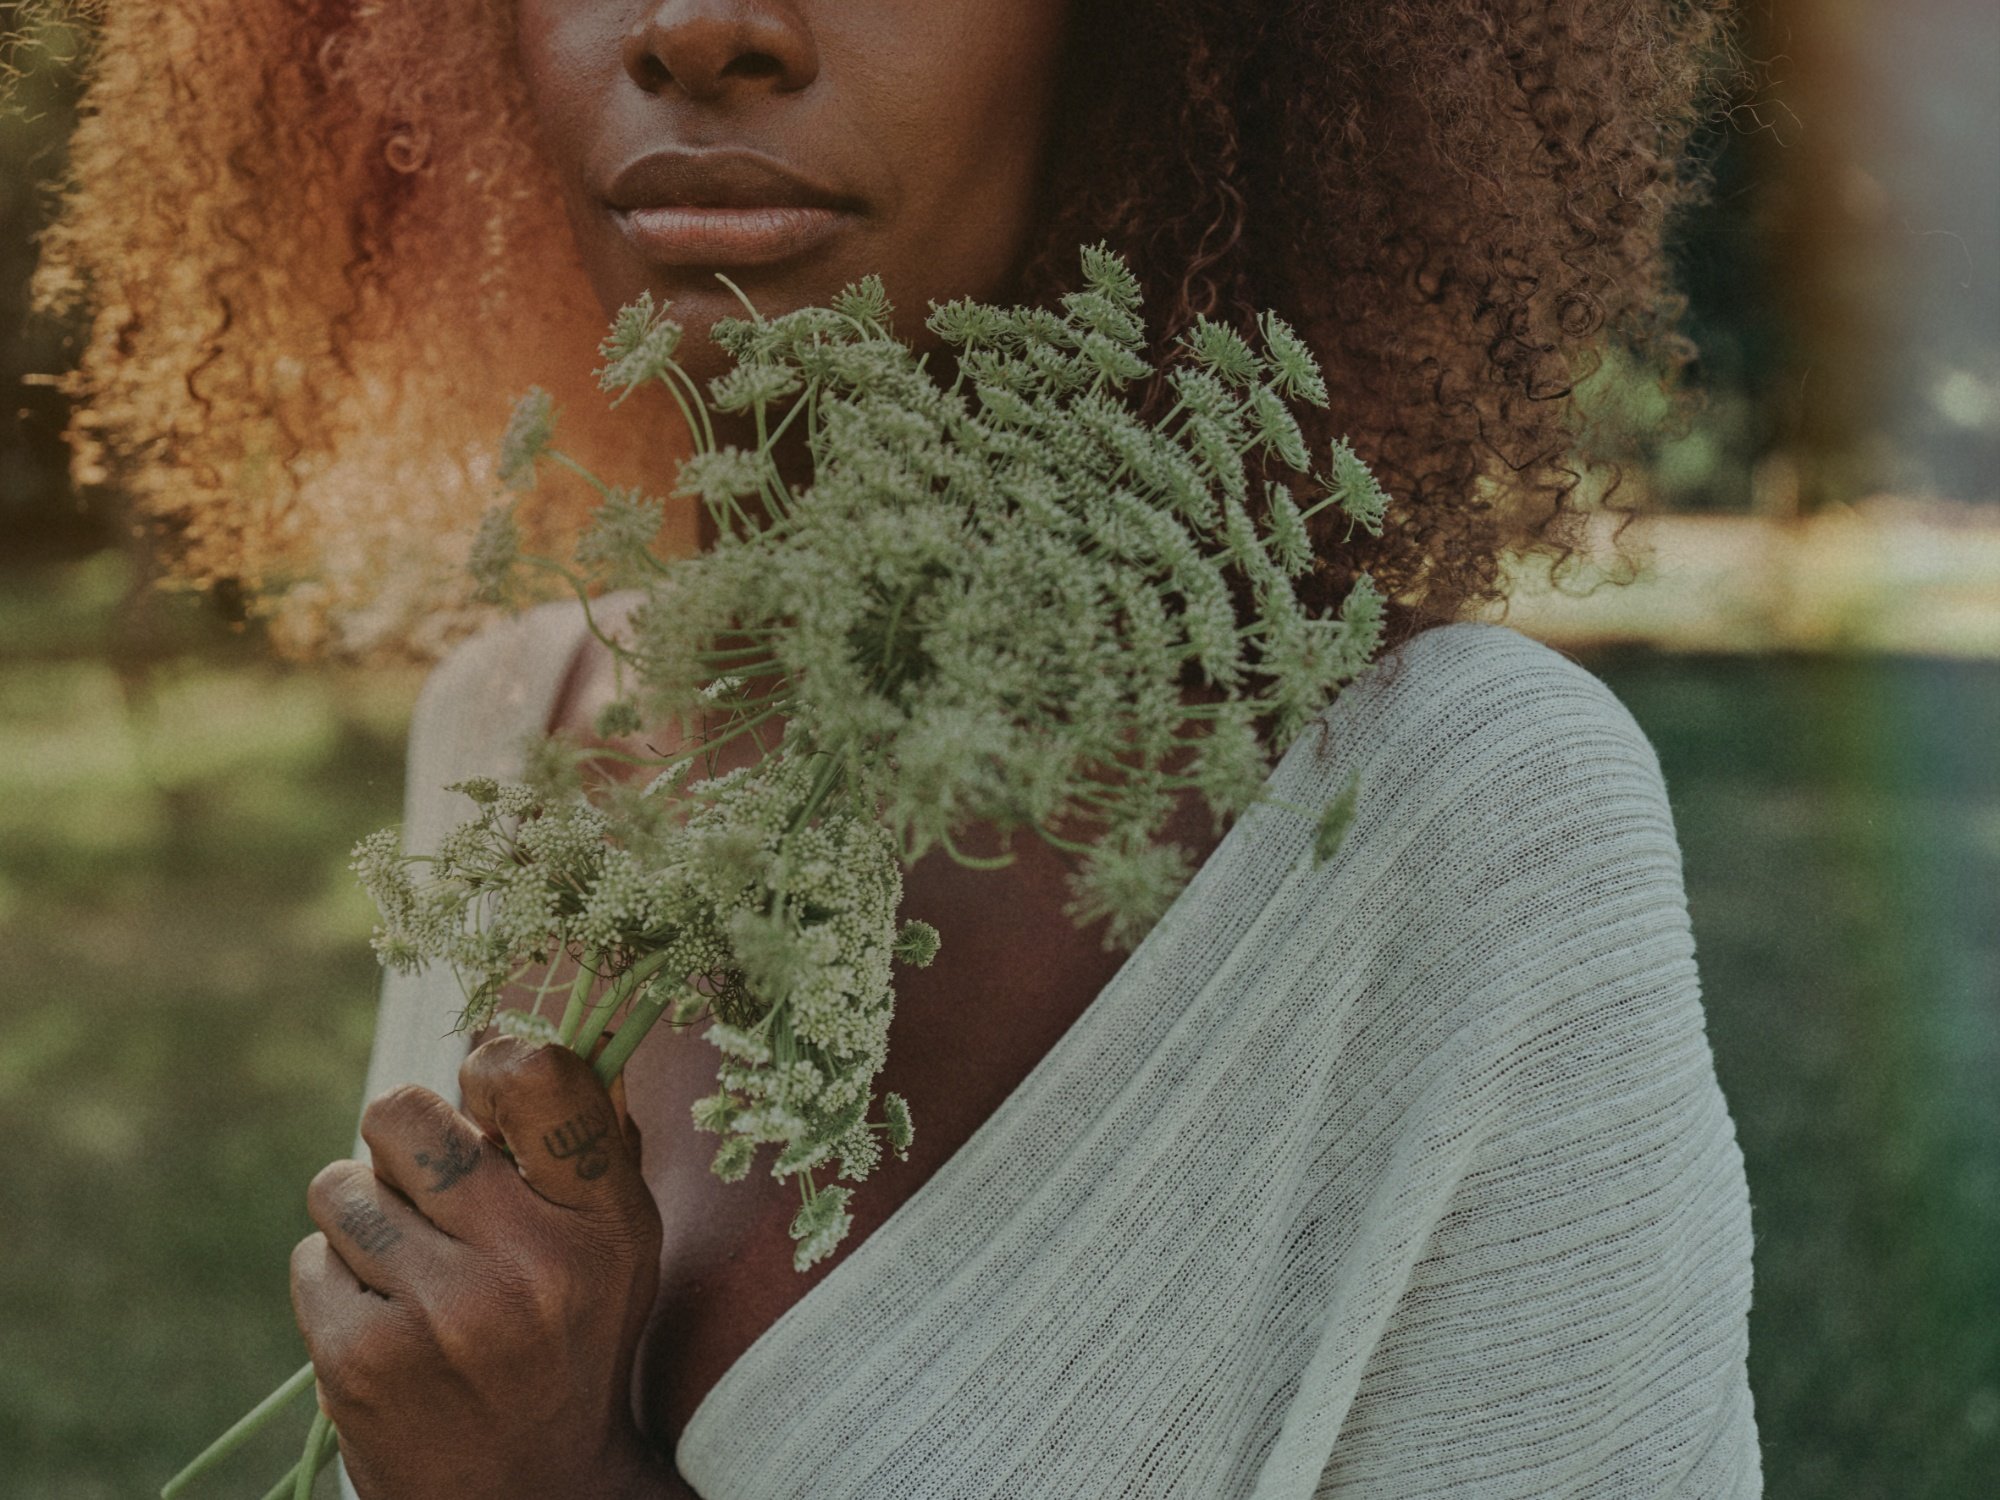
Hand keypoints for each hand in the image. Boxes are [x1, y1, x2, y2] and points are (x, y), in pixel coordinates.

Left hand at [291, 1037, 674, 1498]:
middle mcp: (528, 1265)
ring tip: (407, 1262)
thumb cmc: (571, 1337)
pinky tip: (384, 1318)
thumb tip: (533, 1022)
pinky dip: (335, 1280)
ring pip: (341, 1184)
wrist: (529, 1492)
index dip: (490, 1065)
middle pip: (402, 1113)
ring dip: (363, 1210)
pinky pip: (310, 1256)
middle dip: (402, 1137)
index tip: (486, 1096)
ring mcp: (439, 1316)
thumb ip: (590, 1134)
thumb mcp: (616, 1242)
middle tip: (428, 1183)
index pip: (535, 1075)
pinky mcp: (360, 1363)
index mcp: (604, 1223)